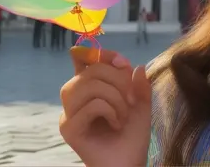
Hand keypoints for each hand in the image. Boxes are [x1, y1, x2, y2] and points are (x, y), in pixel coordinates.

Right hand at [60, 47, 151, 166]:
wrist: (129, 164)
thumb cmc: (132, 136)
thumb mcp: (141, 104)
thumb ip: (138, 84)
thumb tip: (136, 66)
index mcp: (87, 88)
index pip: (83, 58)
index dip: (101, 54)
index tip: (122, 63)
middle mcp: (74, 99)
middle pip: (91, 69)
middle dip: (119, 79)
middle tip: (132, 100)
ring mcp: (68, 114)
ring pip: (90, 84)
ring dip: (116, 97)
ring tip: (123, 115)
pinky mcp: (69, 129)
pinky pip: (93, 105)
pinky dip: (112, 111)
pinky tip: (117, 124)